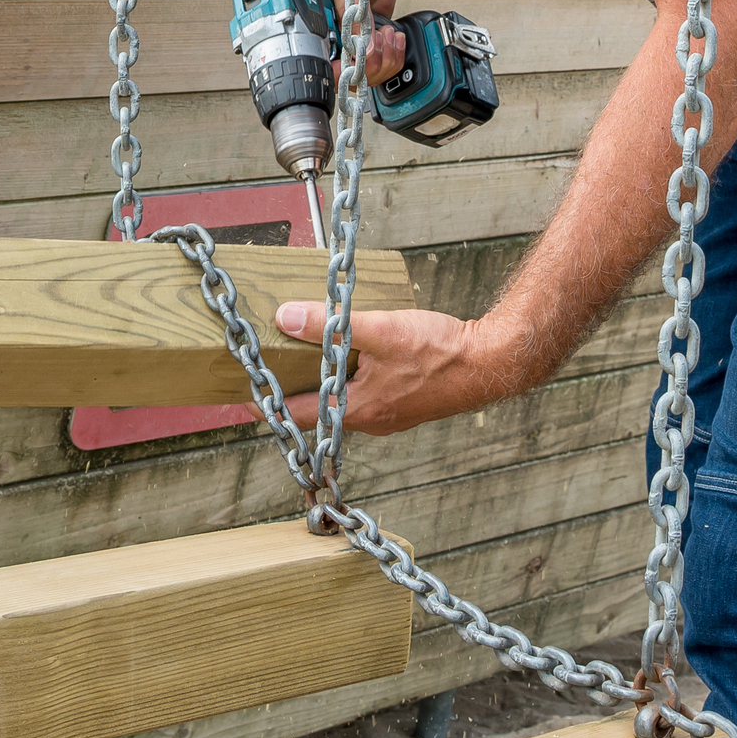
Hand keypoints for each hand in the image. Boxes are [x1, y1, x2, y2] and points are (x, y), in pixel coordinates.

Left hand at [272, 303, 504, 434]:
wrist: (489, 363)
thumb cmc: (439, 352)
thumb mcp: (380, 329)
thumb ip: (331, 324)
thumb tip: (285, 317)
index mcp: (359, 409)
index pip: (300, 416)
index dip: (271, 405)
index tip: (246, 396)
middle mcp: (371, 419)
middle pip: (320, 410)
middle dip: (296, 391)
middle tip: (273, 368)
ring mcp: (390, 414)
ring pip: (344, 402)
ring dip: (326, 383)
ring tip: (307, 358)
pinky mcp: (404, 403)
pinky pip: (366, 395)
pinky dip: (351, 379)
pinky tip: (355, 356)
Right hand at [318, 0, 405, 85]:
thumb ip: (348, 13)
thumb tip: (358, 42)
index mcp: (319, 26)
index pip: (323, 62)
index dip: (337, 69)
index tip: (350, 66)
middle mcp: (336, 39)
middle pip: (348, 74)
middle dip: (367, 63)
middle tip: (376, 40)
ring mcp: (356, 44)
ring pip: (369, 73)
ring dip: (384, 57)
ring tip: (386, 33)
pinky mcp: (374, 44)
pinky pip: (385, 64)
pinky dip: (394, 55)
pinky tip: (394, 37)